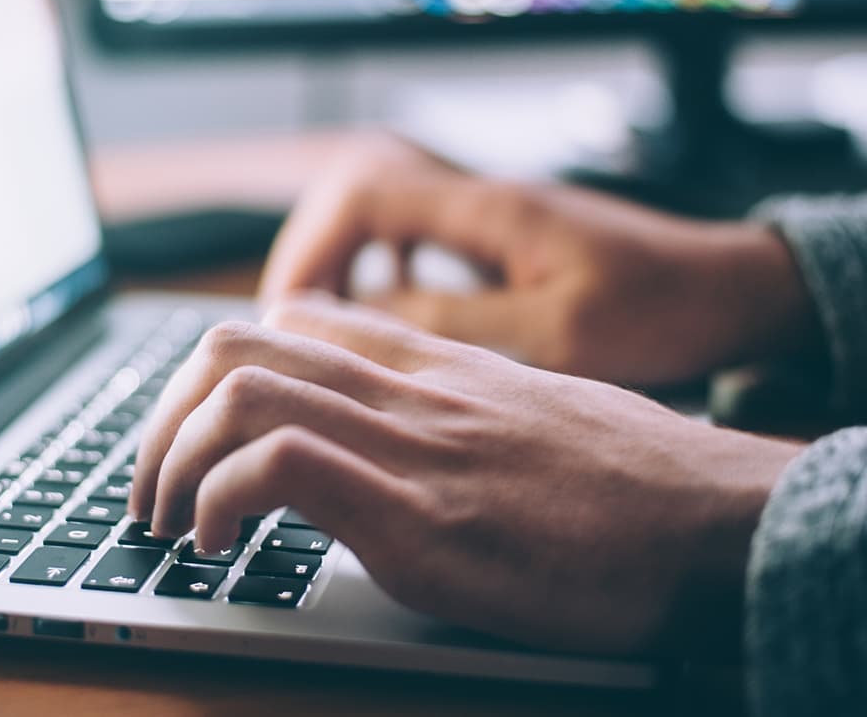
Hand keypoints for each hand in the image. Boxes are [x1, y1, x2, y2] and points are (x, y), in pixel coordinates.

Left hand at [131, 294, 801, 654]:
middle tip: (151, 485)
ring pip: (239, 389)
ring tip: (167, 521)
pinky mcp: (419, 515)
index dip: (215, 371)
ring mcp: (409, 444)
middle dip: (163, 415)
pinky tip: (218, 546)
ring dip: (170, 458)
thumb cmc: (632, 482)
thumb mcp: (529, 416)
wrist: (715, 521)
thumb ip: (452, 410)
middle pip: (236, 343)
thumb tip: (398, 439)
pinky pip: (278, 465)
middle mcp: (407, 388)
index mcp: (430, 365)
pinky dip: (219, 499)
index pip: (290, 320)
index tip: (194, 432)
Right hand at [259, 134, 816, 386]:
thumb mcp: (559, 334)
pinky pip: (415, 233)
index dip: (311, 246)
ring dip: (342, 256)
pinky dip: (382, 264)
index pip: (363, 192)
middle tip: (291, 319)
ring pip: (381, 209)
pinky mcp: (502, 235)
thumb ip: (458, 322)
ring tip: (324, 318)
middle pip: (357, 190)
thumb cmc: (661, 309)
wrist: (729, 288)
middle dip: (312, 250)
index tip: (290, 310)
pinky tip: (386, 308)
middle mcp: (481, 197)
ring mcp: (490, 213)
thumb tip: (366, 316)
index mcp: (490, 209)